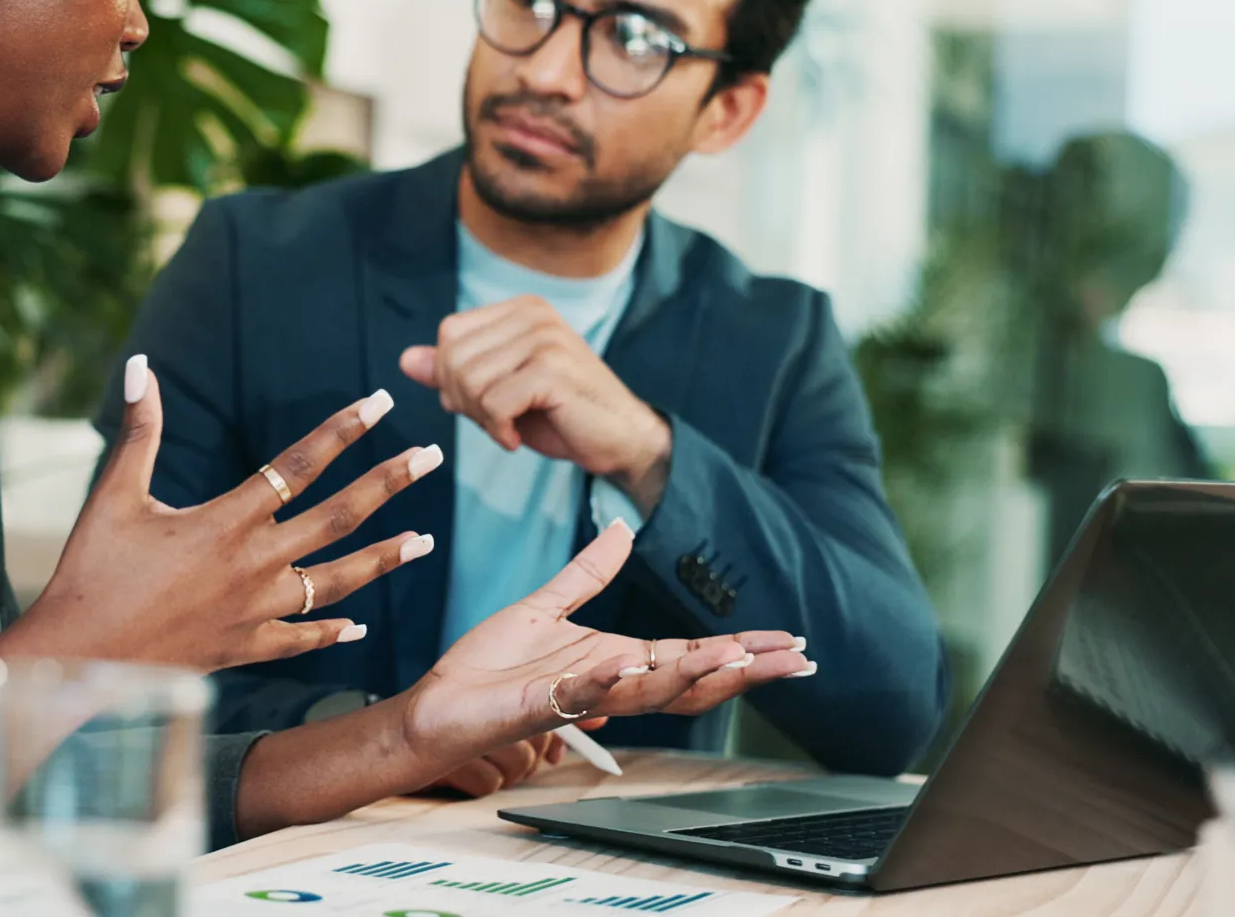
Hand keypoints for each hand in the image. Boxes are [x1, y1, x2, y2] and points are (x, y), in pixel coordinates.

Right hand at [2, 358, 441, 670]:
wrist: (74, 659)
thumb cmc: (89, 572)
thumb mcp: (113, 494)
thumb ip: (140, 430)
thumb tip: (142, 365)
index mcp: (227, 519)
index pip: (300, 463)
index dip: (342, 429)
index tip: (379, 402)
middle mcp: (254, 563)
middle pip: (340, 515)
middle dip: (390, 482)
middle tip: (433, 457)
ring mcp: (256, 611)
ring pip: (338, 580)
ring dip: (385, 558)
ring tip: (427, 542)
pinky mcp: (246, 649)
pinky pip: (302, 638)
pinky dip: (333, 631)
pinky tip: (361, 626)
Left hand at [229, 523, 809, 835]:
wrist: (437, 704)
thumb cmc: (487, 666)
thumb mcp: (544, 606)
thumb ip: (586, 572)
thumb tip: (623, 529)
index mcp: (616, 659)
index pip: (692, 655)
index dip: (742, 649)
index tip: (790, 641)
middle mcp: (609, 682)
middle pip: (691, 678)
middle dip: (745, 668)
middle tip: (798, 660)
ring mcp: (580, 696)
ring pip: (651, 688)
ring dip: (695, 672)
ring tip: (739, 656)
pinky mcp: (541, 704)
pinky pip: (583, 691)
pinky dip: (611, 679)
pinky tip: (637, 663)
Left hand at [400, 296, 671, 510]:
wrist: (621, 441)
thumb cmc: (561, 416)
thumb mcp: (500, 391)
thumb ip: (455, 374)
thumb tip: (405, 359)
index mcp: (521, 309)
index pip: (450, 333)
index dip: (451, 377)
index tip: (482, 404)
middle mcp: (534, 314)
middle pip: (454, 355)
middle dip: (463, 400)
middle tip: (495, 420)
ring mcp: (545, 338)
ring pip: (469, 380)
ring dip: (481, 418)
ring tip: (508, 427)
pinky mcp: (553, 369)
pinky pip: (492, 402)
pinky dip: (497, 429)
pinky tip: (516, 437)